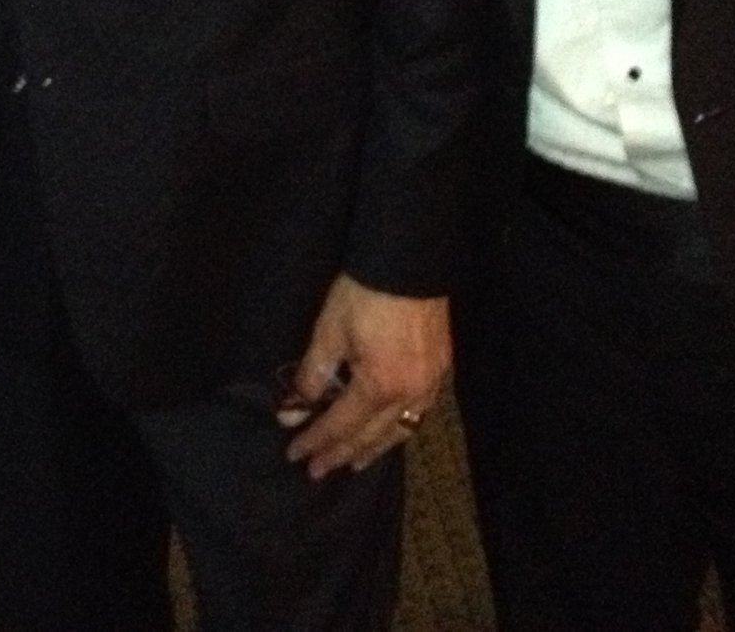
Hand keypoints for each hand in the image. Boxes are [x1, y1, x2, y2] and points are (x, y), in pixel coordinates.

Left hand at [282, 274, 449, 478]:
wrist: (409, 262)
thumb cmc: (364, 294)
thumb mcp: (329, 332)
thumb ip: (313, 375)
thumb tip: (293, 408)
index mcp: (380, 387)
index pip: (342, 425)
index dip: (316, 441)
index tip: (295, 455)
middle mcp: (410, 395)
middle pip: (372, 436)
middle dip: (342, 454)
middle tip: (318, 471)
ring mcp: (430, 385)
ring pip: (401, 431)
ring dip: (375, 449)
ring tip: (354, 463)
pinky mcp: (441, 370)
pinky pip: (419, 414)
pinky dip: (399, 429)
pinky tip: (390, 432)